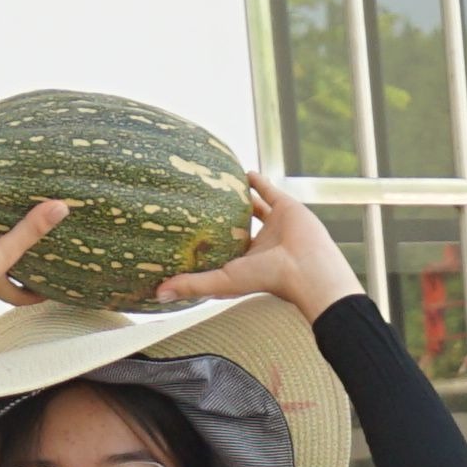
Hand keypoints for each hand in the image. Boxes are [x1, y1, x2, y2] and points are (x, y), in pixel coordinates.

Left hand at [159, 172, 365, 317]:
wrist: (309, 267)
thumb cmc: (269, 279)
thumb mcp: (223, 281)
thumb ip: (192, 284)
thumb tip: (157, 294)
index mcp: (246, 262)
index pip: (222, 251)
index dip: (207, 244)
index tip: (185, 234)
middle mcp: (260, 244)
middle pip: (236, 229)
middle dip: (222, 220)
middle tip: (201, 204)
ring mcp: (274, 226)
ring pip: (254, 209)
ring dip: (240, 199)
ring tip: (223, 184)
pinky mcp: (287, 208)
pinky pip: (270, 191)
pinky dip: (258, 182)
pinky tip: (243, 171)